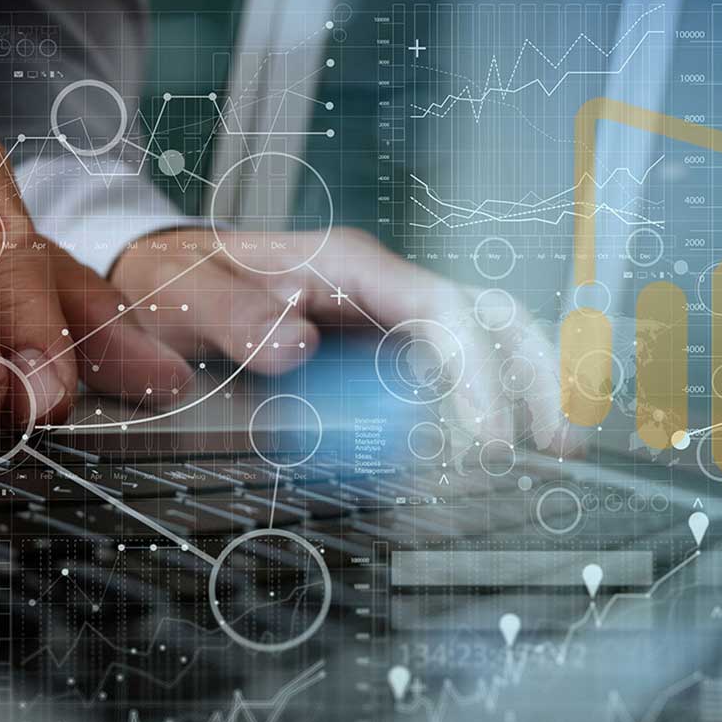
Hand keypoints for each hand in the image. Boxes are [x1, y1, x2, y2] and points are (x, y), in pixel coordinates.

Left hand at [109, 227, 561, 450]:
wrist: (164, 280)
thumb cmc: (180, 281)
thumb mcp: (189, 296)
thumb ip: (236, 318)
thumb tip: (298, 347)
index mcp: (349, 266)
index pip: (442, 309)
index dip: (476, 373)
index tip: (486, 439)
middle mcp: (382, 288)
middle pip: (487, 316)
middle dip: (535, 373)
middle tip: (558, 443)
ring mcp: (386, 320)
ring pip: (482, 343)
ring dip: (525, 389)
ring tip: (553, 450)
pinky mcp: (379, 354)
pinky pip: (444, 378)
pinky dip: (481, 410)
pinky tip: (491, 456)